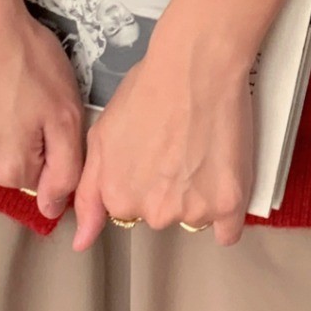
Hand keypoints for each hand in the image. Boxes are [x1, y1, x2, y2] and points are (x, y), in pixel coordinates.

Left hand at [72, 7, 255, 249]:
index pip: (130, 211)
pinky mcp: (228, 203)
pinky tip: (223, 180)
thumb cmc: (148, 90)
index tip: (152, 155)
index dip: (141, 180)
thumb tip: (81, 242)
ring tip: (202, 149)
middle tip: (179, 146)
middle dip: (170, 190)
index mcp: (120, 198)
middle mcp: (154, 213)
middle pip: (163, 214)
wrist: (196, 67)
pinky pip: (228, 229)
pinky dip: (227, 210)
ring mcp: (193, 210)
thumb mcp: (100, 136)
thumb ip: (89, 195)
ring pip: (196, 217)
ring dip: (200, 195)